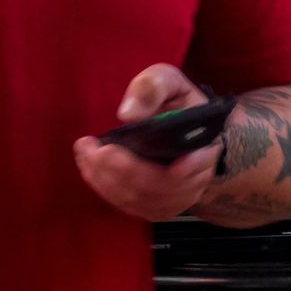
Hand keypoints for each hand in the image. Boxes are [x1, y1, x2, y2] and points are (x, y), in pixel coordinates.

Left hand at [73, 64, 222, 221]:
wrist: (182, 129)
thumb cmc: (176, 103)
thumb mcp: (169, 82)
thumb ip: (152, 88)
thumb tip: (128, 114)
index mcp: (205, 146)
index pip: (193, 168)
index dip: (172, 171)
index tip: (143, 159)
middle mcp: (195, 180)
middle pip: (158, 187)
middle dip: (122, 170)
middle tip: (92, 148)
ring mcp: (177, 198)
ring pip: (140, 200)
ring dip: (108, 179)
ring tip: (85, 153)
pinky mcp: (157, 208)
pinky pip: (131, 206)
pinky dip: (106, 189)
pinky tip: (90, 168)